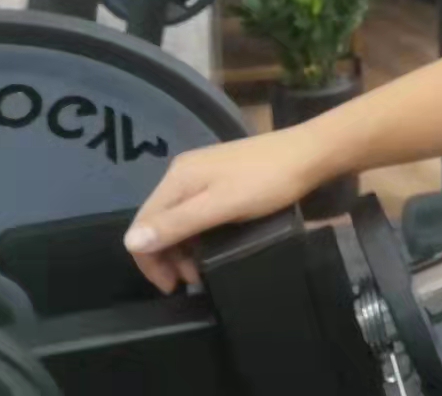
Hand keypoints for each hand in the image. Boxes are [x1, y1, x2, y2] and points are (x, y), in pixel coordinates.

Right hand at [124, 125, 335, 293]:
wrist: (311, 153)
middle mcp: (183, 172)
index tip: (171, 287)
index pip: (143, 223)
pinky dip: (197, 233)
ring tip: (200, 271)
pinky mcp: (222, 177)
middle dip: (166, 256)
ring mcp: (203, 173)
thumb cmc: (268, 182)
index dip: (149, 260)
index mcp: (178, 178)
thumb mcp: (221, 206)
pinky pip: (196, 210)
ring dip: (183, 248)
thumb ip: (177, 224)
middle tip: (189, 282)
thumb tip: (130, 243)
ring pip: (178, 218)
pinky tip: (212, 246)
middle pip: (158, 221)